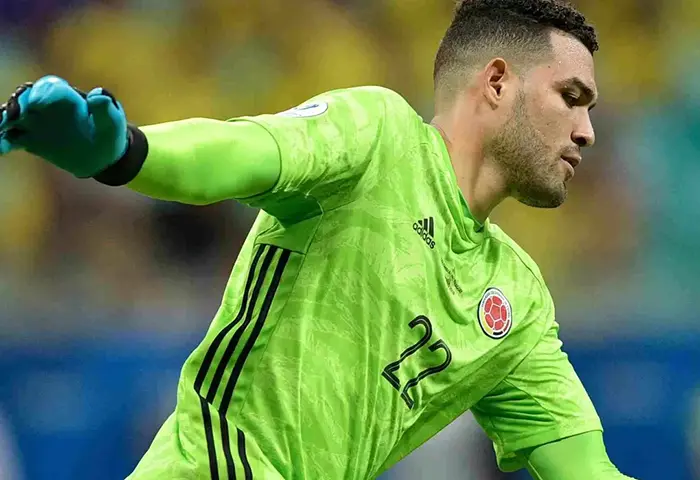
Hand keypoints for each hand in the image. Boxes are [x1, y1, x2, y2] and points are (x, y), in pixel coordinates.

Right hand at [0, 75, 128, 177]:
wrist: (104, 156)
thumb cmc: (109, 133)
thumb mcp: (113, 121)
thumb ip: (105, 107)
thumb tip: (97, 94)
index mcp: (67, 97)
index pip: (50, 87)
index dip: (42, 92)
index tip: (35, 102)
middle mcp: (47, 106)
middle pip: (25, 98)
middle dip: (17, 103)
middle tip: (12, 115)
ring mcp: (37, 123)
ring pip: (13, 117)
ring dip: (4, 120)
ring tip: (1, 129)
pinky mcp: (31, 141)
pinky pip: (13, 139)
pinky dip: (3, 142)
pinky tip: (1, 149)